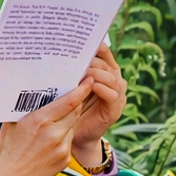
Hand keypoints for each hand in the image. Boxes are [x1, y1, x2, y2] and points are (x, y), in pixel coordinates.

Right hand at [0, 80, 93, 175]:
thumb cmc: (8, 146)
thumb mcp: (13, 121)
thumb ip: (28, 106)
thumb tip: (39, 88)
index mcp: (39, 121)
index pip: (70, 102)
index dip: (82, 89)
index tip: (89, 79)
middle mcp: (54, 134)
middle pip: (76, 111)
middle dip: (79, 100)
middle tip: (81, 89)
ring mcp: (61, 148)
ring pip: (74, 125)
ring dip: (71, 118)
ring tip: (62, 114)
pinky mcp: (65, 159)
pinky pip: (69, 140)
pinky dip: (65, 135)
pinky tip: (54, 136)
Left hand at [71, 43, 126, 168]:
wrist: (73, 136)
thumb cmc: (69, 107)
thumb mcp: (70, 85)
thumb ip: (71, 71)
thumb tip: (57, 50)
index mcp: (105, 71)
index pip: (104, 52)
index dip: (96, 45)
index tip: (81, 39)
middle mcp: (114, 80)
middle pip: (107, 63)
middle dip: (92, 60)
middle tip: (76, 57)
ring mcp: (118, 94)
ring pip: (110, 77)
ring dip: (95, 73)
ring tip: (81, 71)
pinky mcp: (115, 109)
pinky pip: (112, 94)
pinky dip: (100, 88)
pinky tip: (89, 86)